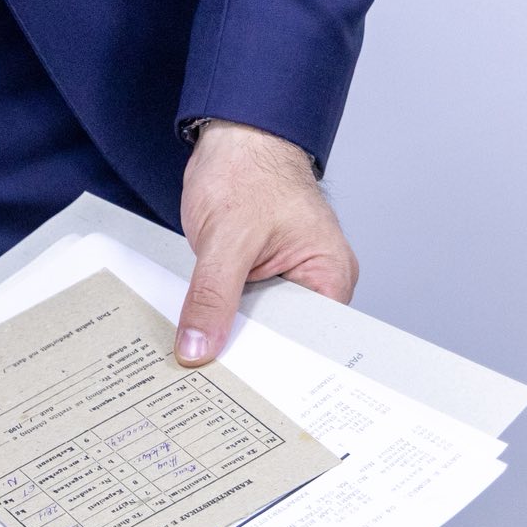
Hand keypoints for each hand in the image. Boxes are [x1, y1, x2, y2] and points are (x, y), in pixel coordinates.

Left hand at [173, 119, 358, 363]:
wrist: (233, 138)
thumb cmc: (250, 170)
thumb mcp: (228, 239)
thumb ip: (213, 295)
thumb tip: (198, 347)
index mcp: (329, 278)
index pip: (310, 343)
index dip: (276, 367)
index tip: (245, 388)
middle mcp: (314, 285)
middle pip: (280, 341)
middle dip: (246, 354)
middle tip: (212, 379)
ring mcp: (284, 283)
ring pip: (254, 327)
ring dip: (227, 336)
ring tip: (201, 360)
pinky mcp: (256, 280)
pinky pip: (237, 311)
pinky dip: (217, 318)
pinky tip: (197, 334)